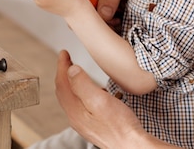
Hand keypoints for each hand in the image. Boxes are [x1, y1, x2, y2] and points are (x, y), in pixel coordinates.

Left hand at [55, 50, 172, 148]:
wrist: (131, 145)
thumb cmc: (120, 126)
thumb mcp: (101, 100)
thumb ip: (83, 84)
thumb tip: (71, 70)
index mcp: (75, 111)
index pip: (62, 83)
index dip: (62, 66)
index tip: (64, 53)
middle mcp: (76, 118)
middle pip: (64, 90)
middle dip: (64, 72)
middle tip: (67, 59)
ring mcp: (83, 123)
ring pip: (72, 98)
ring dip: (72, 82)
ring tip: (77, 70)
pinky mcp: (92, 125)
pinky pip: (81, 104)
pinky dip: (82, 92)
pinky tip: (92, 90)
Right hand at [73, 0, 143, 23]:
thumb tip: (103, 16)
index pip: (74, 6)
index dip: (88, 17)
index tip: (104, 21)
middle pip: (83, 15)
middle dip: (100, 21)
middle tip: (114, 20)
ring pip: (93, 17)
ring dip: (106, 20)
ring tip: (118, 17)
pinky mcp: (97, 3)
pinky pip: (100, 15)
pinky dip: (110, 18)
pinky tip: (118, 15)